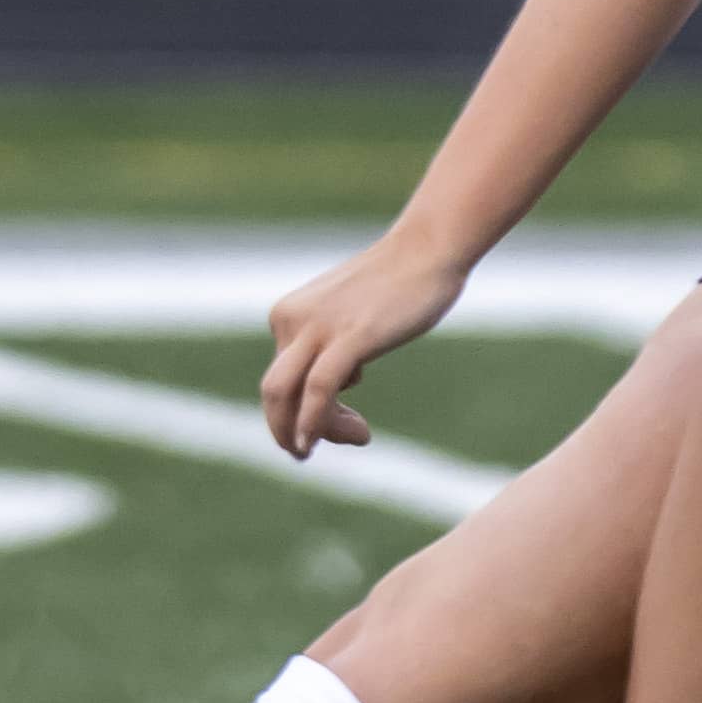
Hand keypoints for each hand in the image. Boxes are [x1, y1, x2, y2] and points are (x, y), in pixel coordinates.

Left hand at [263, 226, 474, 459]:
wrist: (427, 249)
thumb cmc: (397, 283)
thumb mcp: (352, 316)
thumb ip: (337, 344)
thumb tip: (346, 382)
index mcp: (287, 315)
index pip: (282, 379)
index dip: (302, 413)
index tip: (347, 422)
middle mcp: (291, 319)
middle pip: (274, 393)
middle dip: (286, 430)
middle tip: (310, 453)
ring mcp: (318, 327)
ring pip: (289, 396)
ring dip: (306, 432)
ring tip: (356, 438)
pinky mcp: (349, 336)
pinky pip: (318, 390)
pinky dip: (312, 422)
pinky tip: (314, 442)